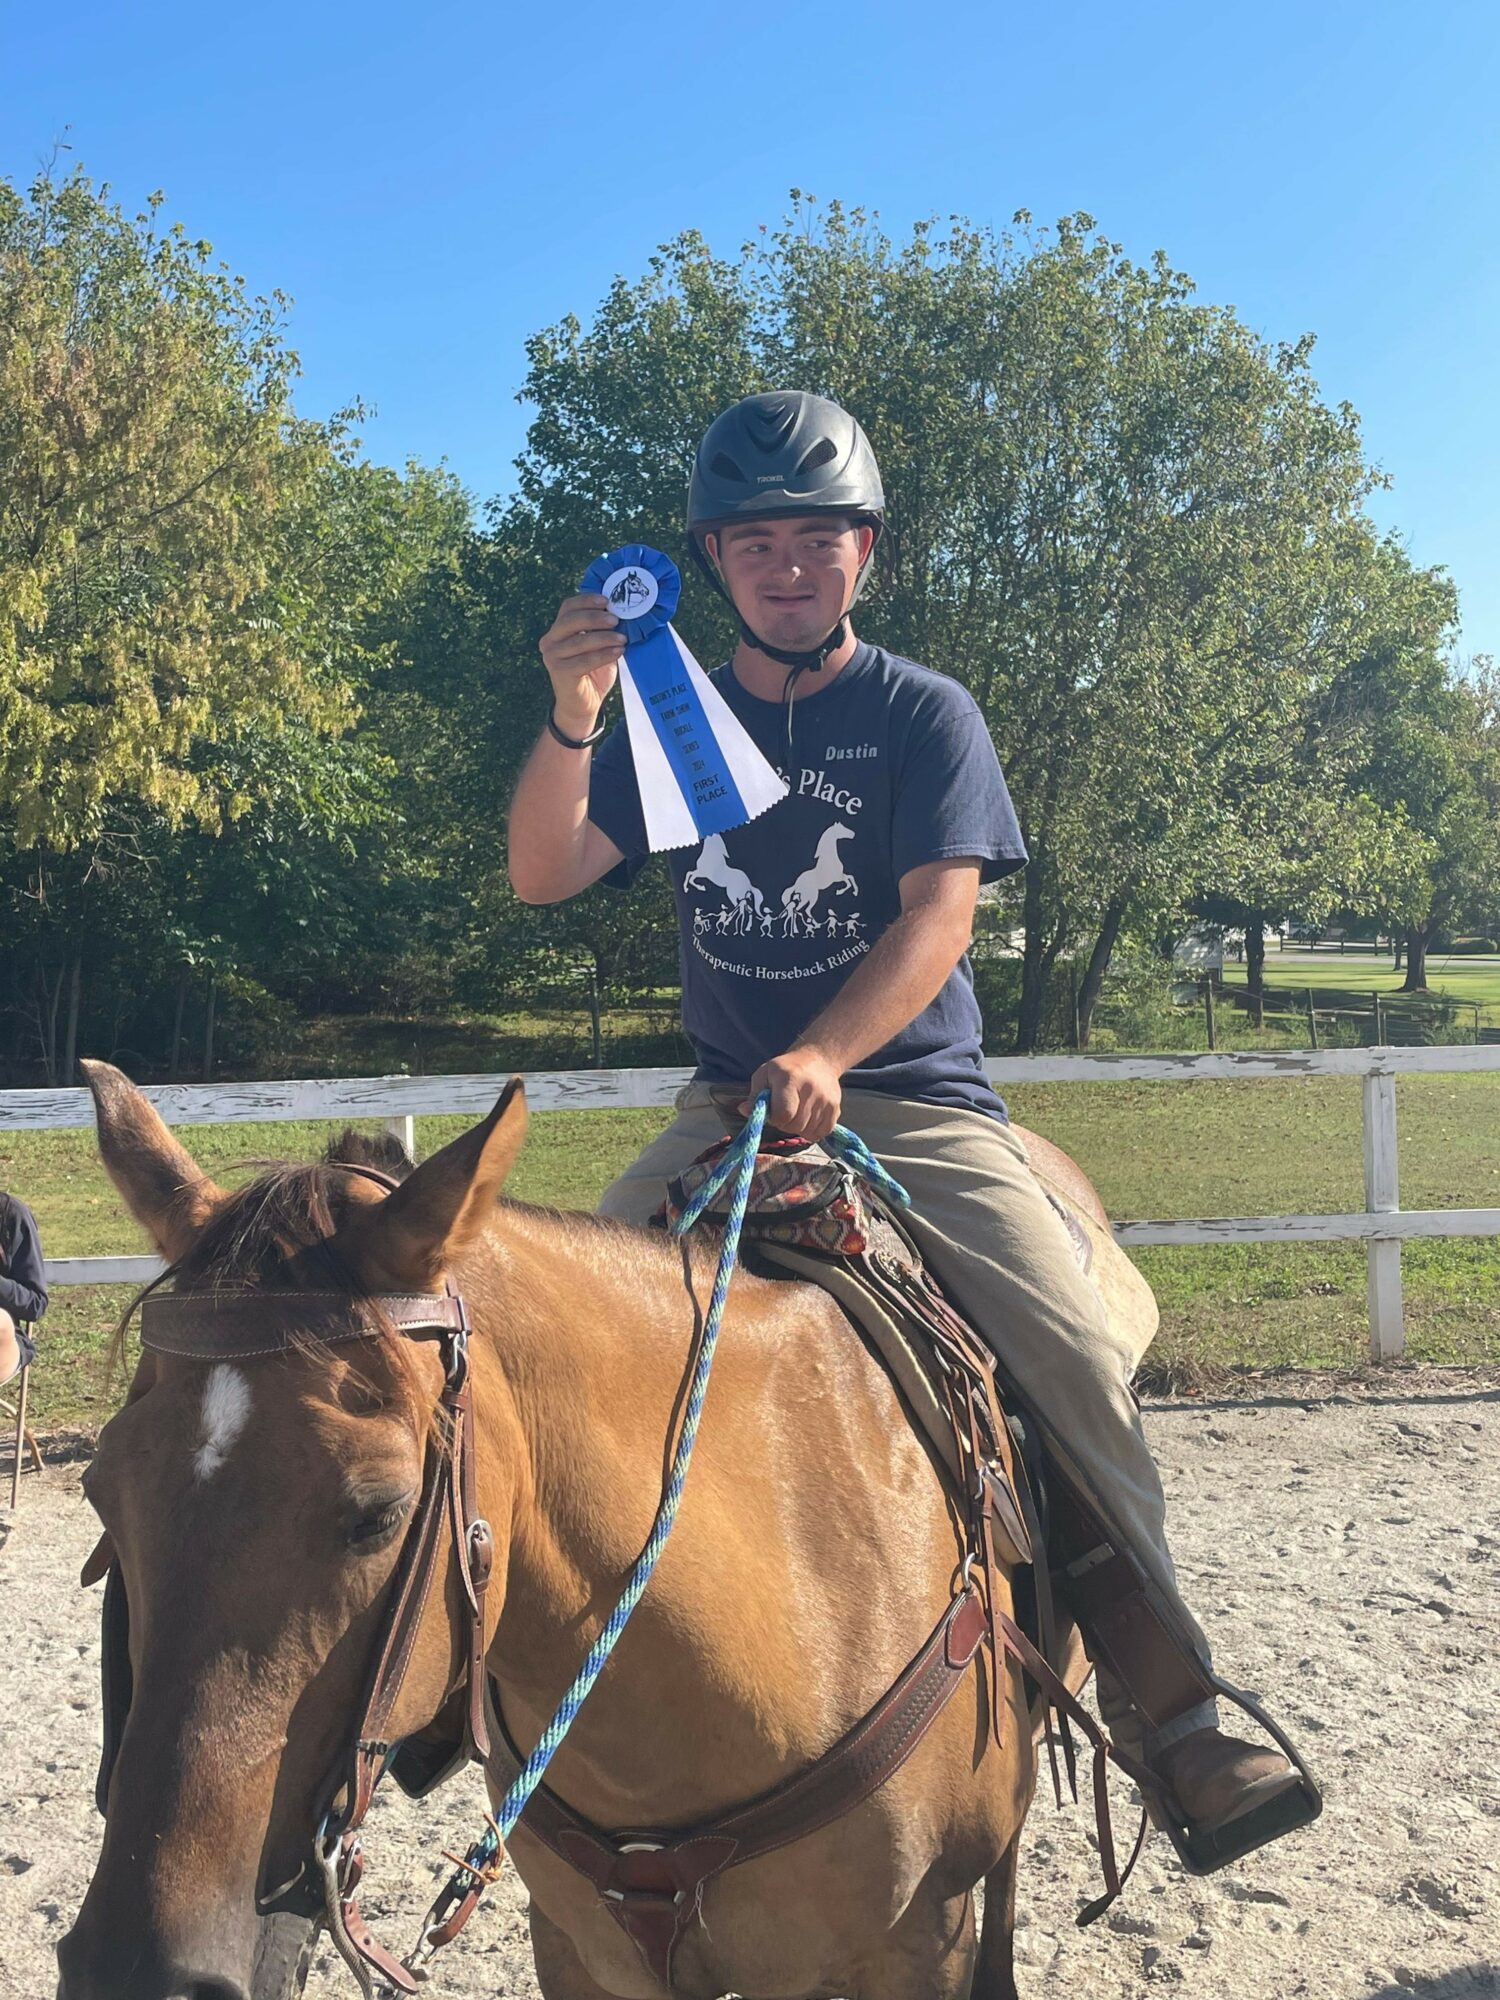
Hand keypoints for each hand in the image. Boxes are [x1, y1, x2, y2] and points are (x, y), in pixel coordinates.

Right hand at [539, 594, 622, 735]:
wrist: (583, 705)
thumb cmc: (592, 673)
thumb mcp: (598, 647)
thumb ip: (601, 630)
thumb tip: (619, 612)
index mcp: (557, 630)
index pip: (568, 607)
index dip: (586, 600)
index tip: (607, 600)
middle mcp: (550, 641)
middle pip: (571, 620)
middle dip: (596, 617)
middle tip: (616, 620)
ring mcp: (552, 656)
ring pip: (580, 640)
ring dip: (604, 637)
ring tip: (623, 638)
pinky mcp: (559, 672)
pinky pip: (584, 659)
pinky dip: (604, 654)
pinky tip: (618, 651)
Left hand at [741, 1048, 842, 1142]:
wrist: (819, 1060)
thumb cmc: (785, 1069)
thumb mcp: (764, 1074)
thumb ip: (754, 1095)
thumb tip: (744, 1111)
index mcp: (790, 1079)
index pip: (783, 1114)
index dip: (774, 1118)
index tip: (773, 1112)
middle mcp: (811, 1089)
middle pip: (795, 1125)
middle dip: (785, 1123)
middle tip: (784, 1111)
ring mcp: (826, 1099)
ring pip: (808, 1131)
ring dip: (798, 1127)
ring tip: (796, 1112)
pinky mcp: (835, 1108)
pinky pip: (822, 1132)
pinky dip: (812, 1130)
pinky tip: (807, 1117)